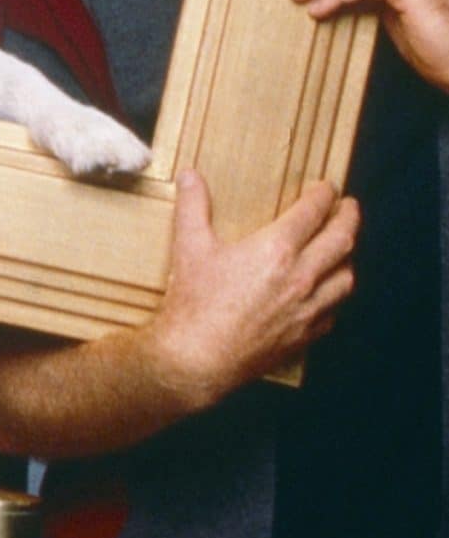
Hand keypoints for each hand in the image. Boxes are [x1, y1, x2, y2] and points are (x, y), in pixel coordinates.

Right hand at [151, 168, 357, 410]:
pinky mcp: (303, 336)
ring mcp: (306, 310)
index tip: (326, 188)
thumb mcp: (189, 248)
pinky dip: (333, 298)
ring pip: (345, 278)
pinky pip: (332, 313)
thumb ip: (193, 207)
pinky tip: (325, 294)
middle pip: (342, 241)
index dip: (323, 195)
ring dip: (347, 258)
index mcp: (276, 250)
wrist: (197, 360)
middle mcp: (300, 278)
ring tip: (342, 248)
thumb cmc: (194, 305)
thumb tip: (190, 177)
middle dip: (349, 218)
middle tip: (348, 207)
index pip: (313, 213)